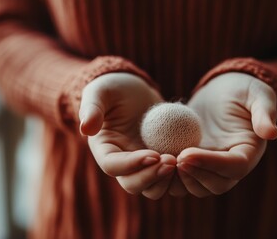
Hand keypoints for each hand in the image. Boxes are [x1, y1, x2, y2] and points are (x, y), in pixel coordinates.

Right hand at [79, 73, 175, 199]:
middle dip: (152, 177)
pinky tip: (190, 160)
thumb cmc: (114, 89)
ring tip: (180, 161)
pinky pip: (170, 178)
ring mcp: (143, 166)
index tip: (152, 155)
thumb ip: (92, 108)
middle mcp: (123, 164)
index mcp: (105, 150)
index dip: (132, 165)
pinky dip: (179, 175)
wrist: (134, 91)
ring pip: (153, 187)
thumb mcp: (101, 92)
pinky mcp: (161, 163)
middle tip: (171, 161)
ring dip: (166, 180)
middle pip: (133, 184)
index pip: (113, 166)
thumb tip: (86, 128)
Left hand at [176, 72, 276, 196]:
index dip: (211, 164)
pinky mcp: (194, 163)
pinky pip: (182, 178)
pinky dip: (170, 175)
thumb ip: (264, 112)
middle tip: (174, 158)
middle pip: (216, 185)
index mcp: (248, 152)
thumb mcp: (257, 94)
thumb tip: (272, 133)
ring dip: (180, 180)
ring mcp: (211, 167)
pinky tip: (156, 159)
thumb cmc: (241, 89)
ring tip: (164, 161)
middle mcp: (230, 166)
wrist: (222, 92)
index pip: (234, 167)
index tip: (187, 153)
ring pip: (197, 187)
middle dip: (194, 176)